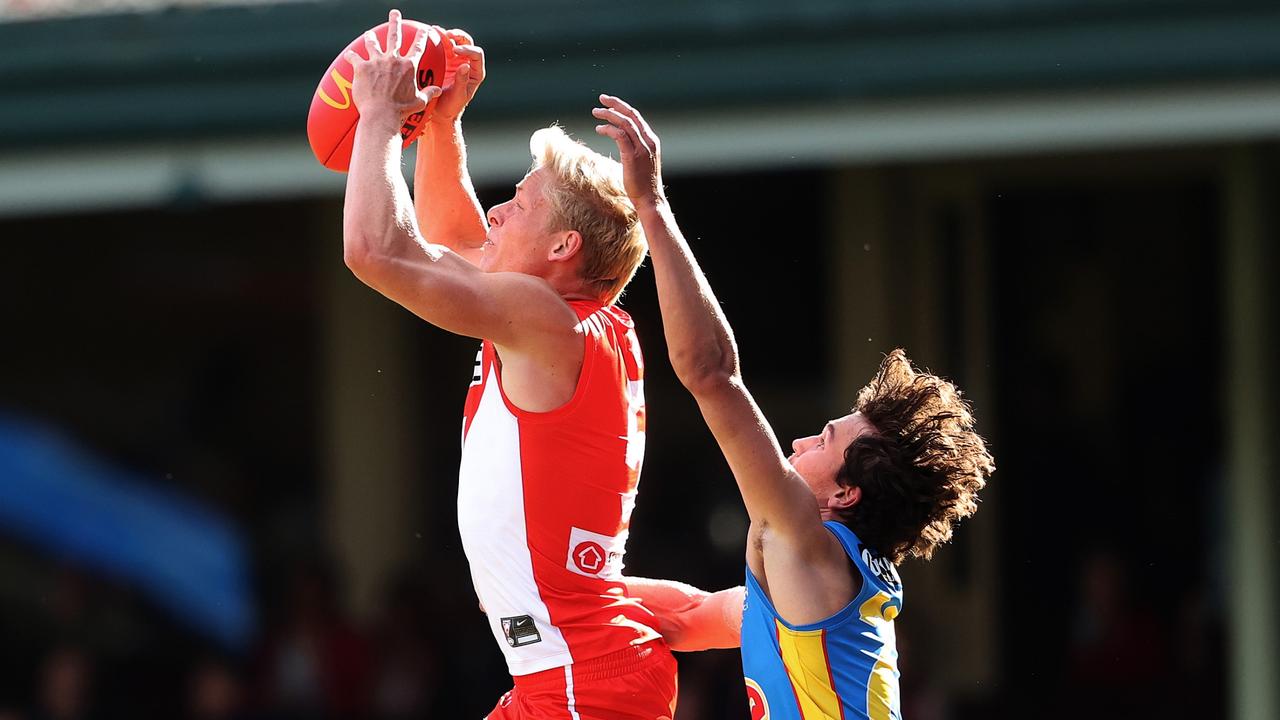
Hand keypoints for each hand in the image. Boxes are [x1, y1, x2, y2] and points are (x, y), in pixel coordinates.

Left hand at [344, 9, 441, 131]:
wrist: (381, 114)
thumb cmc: (401, 110)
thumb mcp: (419, 102)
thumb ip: (429, 93)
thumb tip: (438, 90)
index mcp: (408, 66)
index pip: (417, 47)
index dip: (422, 37)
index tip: (424, 29)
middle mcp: (393, 59)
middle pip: (394, 36)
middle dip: (394, 22)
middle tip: (394, 13)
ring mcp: (376, 62)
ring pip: (372, 43)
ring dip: (371, 37)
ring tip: (369, 33)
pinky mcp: (361, 67)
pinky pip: (354, 57)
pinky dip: (352, 56)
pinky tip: (350, 55)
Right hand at [432, 29, 485, 123]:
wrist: (439, 112)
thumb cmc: (451, 108)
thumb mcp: (457, 96)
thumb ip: (461, 81)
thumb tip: (464, 65)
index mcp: (475, 73)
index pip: (477, 55)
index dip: (468, 50)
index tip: (455, 51)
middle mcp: (467, 65)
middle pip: (468, 44)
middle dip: (459, 37)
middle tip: (448, 35)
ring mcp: (455, 62)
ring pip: (455, 42)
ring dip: (447, 35)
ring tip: (437, 30)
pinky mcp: (444, 61)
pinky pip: (442, 46)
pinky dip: (438, 39)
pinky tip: (430, 33)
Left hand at [593, 95, 664, 208]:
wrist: (650, 200)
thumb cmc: (643, 184)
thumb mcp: (641, 162)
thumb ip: (634, 149)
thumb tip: (622, 143)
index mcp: (651, 140)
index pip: (636, 117)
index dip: (622, 107)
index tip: (609, 103)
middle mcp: (648, 141)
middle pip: (631, 115)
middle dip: (615, 104)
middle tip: (601, 98)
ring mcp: (642, 148)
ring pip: (625, 123)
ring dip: (609, 115)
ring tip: (595, 112)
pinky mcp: (632, 156)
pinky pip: (620, 135)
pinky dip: (608, 129)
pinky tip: (599, 129)